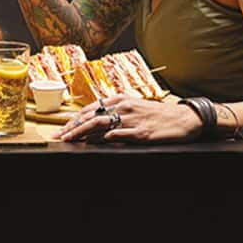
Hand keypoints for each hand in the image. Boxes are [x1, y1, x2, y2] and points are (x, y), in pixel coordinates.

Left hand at [55, 95, 202, 142]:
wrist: (184, 118)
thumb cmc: (158, 114)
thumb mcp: (134, 108)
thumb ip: (115, 112)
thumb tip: (94, 124)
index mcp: (120, 100)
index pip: (90, 109)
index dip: (73, 120)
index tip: (61, 130)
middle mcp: (124, 107)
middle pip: (91, 116)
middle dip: (71, 127)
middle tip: (58, 137)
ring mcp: (132, 120)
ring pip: (101, 124)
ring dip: (82, 132)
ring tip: (69, 140)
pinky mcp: (142, 132)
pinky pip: (120, 134)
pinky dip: (107, 137)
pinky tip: (97, 142)